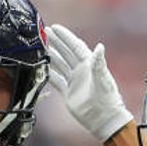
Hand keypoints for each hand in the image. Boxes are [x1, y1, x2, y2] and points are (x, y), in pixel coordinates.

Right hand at [46, 24, 133, 142]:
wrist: (104, 118)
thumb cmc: (107, 98)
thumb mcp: (103, 79)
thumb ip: (99, 63)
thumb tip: (100, 46)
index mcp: (89, 64)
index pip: (75, 46)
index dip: (65, 37)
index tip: (54, 28)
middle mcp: (81, 70)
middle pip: (65, 53)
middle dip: (55, 42)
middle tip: (43, 33)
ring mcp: (74, 81)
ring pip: (59, 65)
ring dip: (50, 57)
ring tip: (39, 48)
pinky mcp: (68, 93)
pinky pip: (56, 81)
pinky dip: (48, 74)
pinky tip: (40, 69)